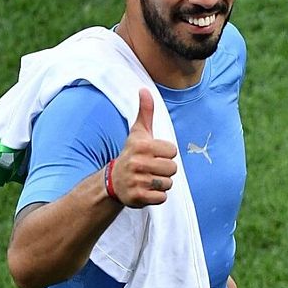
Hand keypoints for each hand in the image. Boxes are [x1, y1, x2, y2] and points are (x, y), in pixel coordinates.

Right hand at [110, 88, 177, 207]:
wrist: (113, 181)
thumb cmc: (131, 153)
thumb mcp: (138, 132)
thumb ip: (145, 112)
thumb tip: (144, 90)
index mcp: (142, 146)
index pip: (173, 151)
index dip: (166, 154)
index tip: (154, 155)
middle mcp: (138, 163)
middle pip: (173, 168)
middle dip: (165, 170)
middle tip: (152, 168)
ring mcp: (137, 181)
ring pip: (168, 183)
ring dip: (161, 183)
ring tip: (149, 178)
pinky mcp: (138, 197)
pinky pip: (162, 198)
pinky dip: (157, 196)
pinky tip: (147, 190)